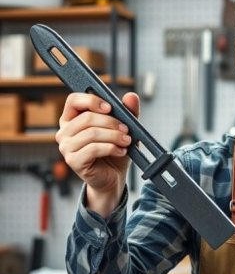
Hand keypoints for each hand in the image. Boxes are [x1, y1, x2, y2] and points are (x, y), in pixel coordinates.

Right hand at [56, 92, 139, 216]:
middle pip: (86, 117)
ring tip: (127, 141)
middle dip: (111, 122)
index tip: (110, 107)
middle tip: (126, 129)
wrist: (113, 176)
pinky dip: (112, 148)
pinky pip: (93, 149)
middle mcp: (65, 132)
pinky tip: (121, 151)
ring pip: (91, 133)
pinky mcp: (73, 161)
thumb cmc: (114, 150)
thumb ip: (127, 112)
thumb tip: (131, 96)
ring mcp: (66, 147)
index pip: (74, 100)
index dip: (91, 100)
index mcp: (72, 119)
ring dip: (114, 136)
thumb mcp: (123, 128)